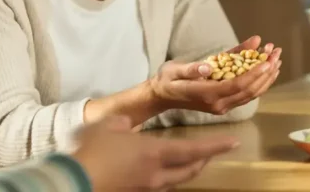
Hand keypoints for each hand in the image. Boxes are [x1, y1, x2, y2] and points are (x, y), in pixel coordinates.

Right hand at [72, 116, 238, 190]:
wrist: (76, 182)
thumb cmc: (94, 150)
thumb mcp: (108, 126)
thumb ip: (121, 123)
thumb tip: (124, 125)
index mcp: (155, 153)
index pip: (194, 150)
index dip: (215, 146)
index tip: (233, 142)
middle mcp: (156, 175)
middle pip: (189, 171)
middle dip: (203, 161)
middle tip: (210, 153)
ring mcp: (146, 189)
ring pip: (174, 182)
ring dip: (184, 172)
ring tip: (186, 163)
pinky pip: (156, 188)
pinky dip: (163, 179)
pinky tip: (154, 173)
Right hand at [149, 36, 281, 114]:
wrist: (161, 96)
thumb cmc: (166, 80)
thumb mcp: (174, 71)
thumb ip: (191, 69)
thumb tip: (207, 67)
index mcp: (207, 95)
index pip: (237, 85)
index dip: (254, 74)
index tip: (267, 61)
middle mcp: (218, 104)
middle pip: (249, 90)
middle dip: (265, 73)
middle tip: (276, 55)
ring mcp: (222, 105)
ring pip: (251, 93)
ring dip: (266, 78)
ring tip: (276, 59)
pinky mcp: (224, 103)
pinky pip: (246, 94)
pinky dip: (258, 82)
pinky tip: (266, 69)